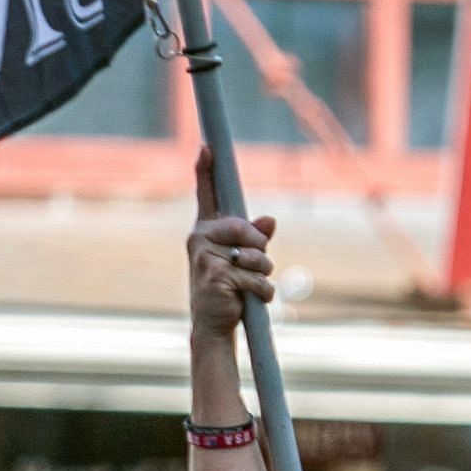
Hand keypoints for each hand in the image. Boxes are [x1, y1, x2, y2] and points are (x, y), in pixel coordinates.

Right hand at [188, 148, 277, 340]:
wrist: (214, 323)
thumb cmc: (230, 288)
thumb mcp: (246, 259)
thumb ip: (257, 238)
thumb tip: (270, 220)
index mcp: (206, 230)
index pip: (206, 195)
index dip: (206, 170)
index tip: (207, 146)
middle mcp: (200, 238)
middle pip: (245, 228)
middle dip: (260, 247)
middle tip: (256, 265)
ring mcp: (204, 256)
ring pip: (254, 254)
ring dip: (263, 273)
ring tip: (250, 284)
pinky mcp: (214, 274)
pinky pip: (255, 277)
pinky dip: (262, 291)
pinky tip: (249, 299)